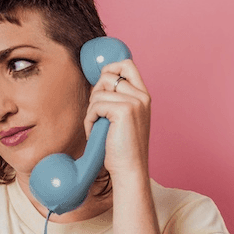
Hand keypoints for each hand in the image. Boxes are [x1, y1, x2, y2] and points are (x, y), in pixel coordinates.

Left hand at [84, 59, 150, 180]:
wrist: (129, 169)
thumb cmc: (122, 147)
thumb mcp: (123, 118)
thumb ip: (117, 99)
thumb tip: (98, 81)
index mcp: (143, 96)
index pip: (127, 64)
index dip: (109, 68)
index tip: (100, 85)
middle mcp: (142, 96)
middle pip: (107, 76)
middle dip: (95, 93)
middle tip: (96, 114)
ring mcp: (135, 102)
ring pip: (98, 92)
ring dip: (91, 111)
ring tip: (97, 128)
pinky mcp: (124, 110)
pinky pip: (95, 106)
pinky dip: (89, 120)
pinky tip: (95, 133)